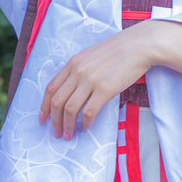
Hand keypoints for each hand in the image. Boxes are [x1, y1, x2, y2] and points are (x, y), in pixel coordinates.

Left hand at [40, 24, 152, 138]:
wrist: (138, 46)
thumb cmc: (117, 52)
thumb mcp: (90, 57)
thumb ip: (79, 71)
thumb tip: (72, 92)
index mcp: (72, 64)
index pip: (51, 89)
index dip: (45, 107)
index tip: (43, 119)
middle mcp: (78, 72)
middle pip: (57, 101)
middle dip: (54, 121)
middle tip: (57, 133)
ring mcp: (90, 81)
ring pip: (70, 109)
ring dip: (67, 125)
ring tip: (69, 135)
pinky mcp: (105, 89)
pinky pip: (89, 111)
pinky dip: (85, 123)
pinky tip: (86, 128)